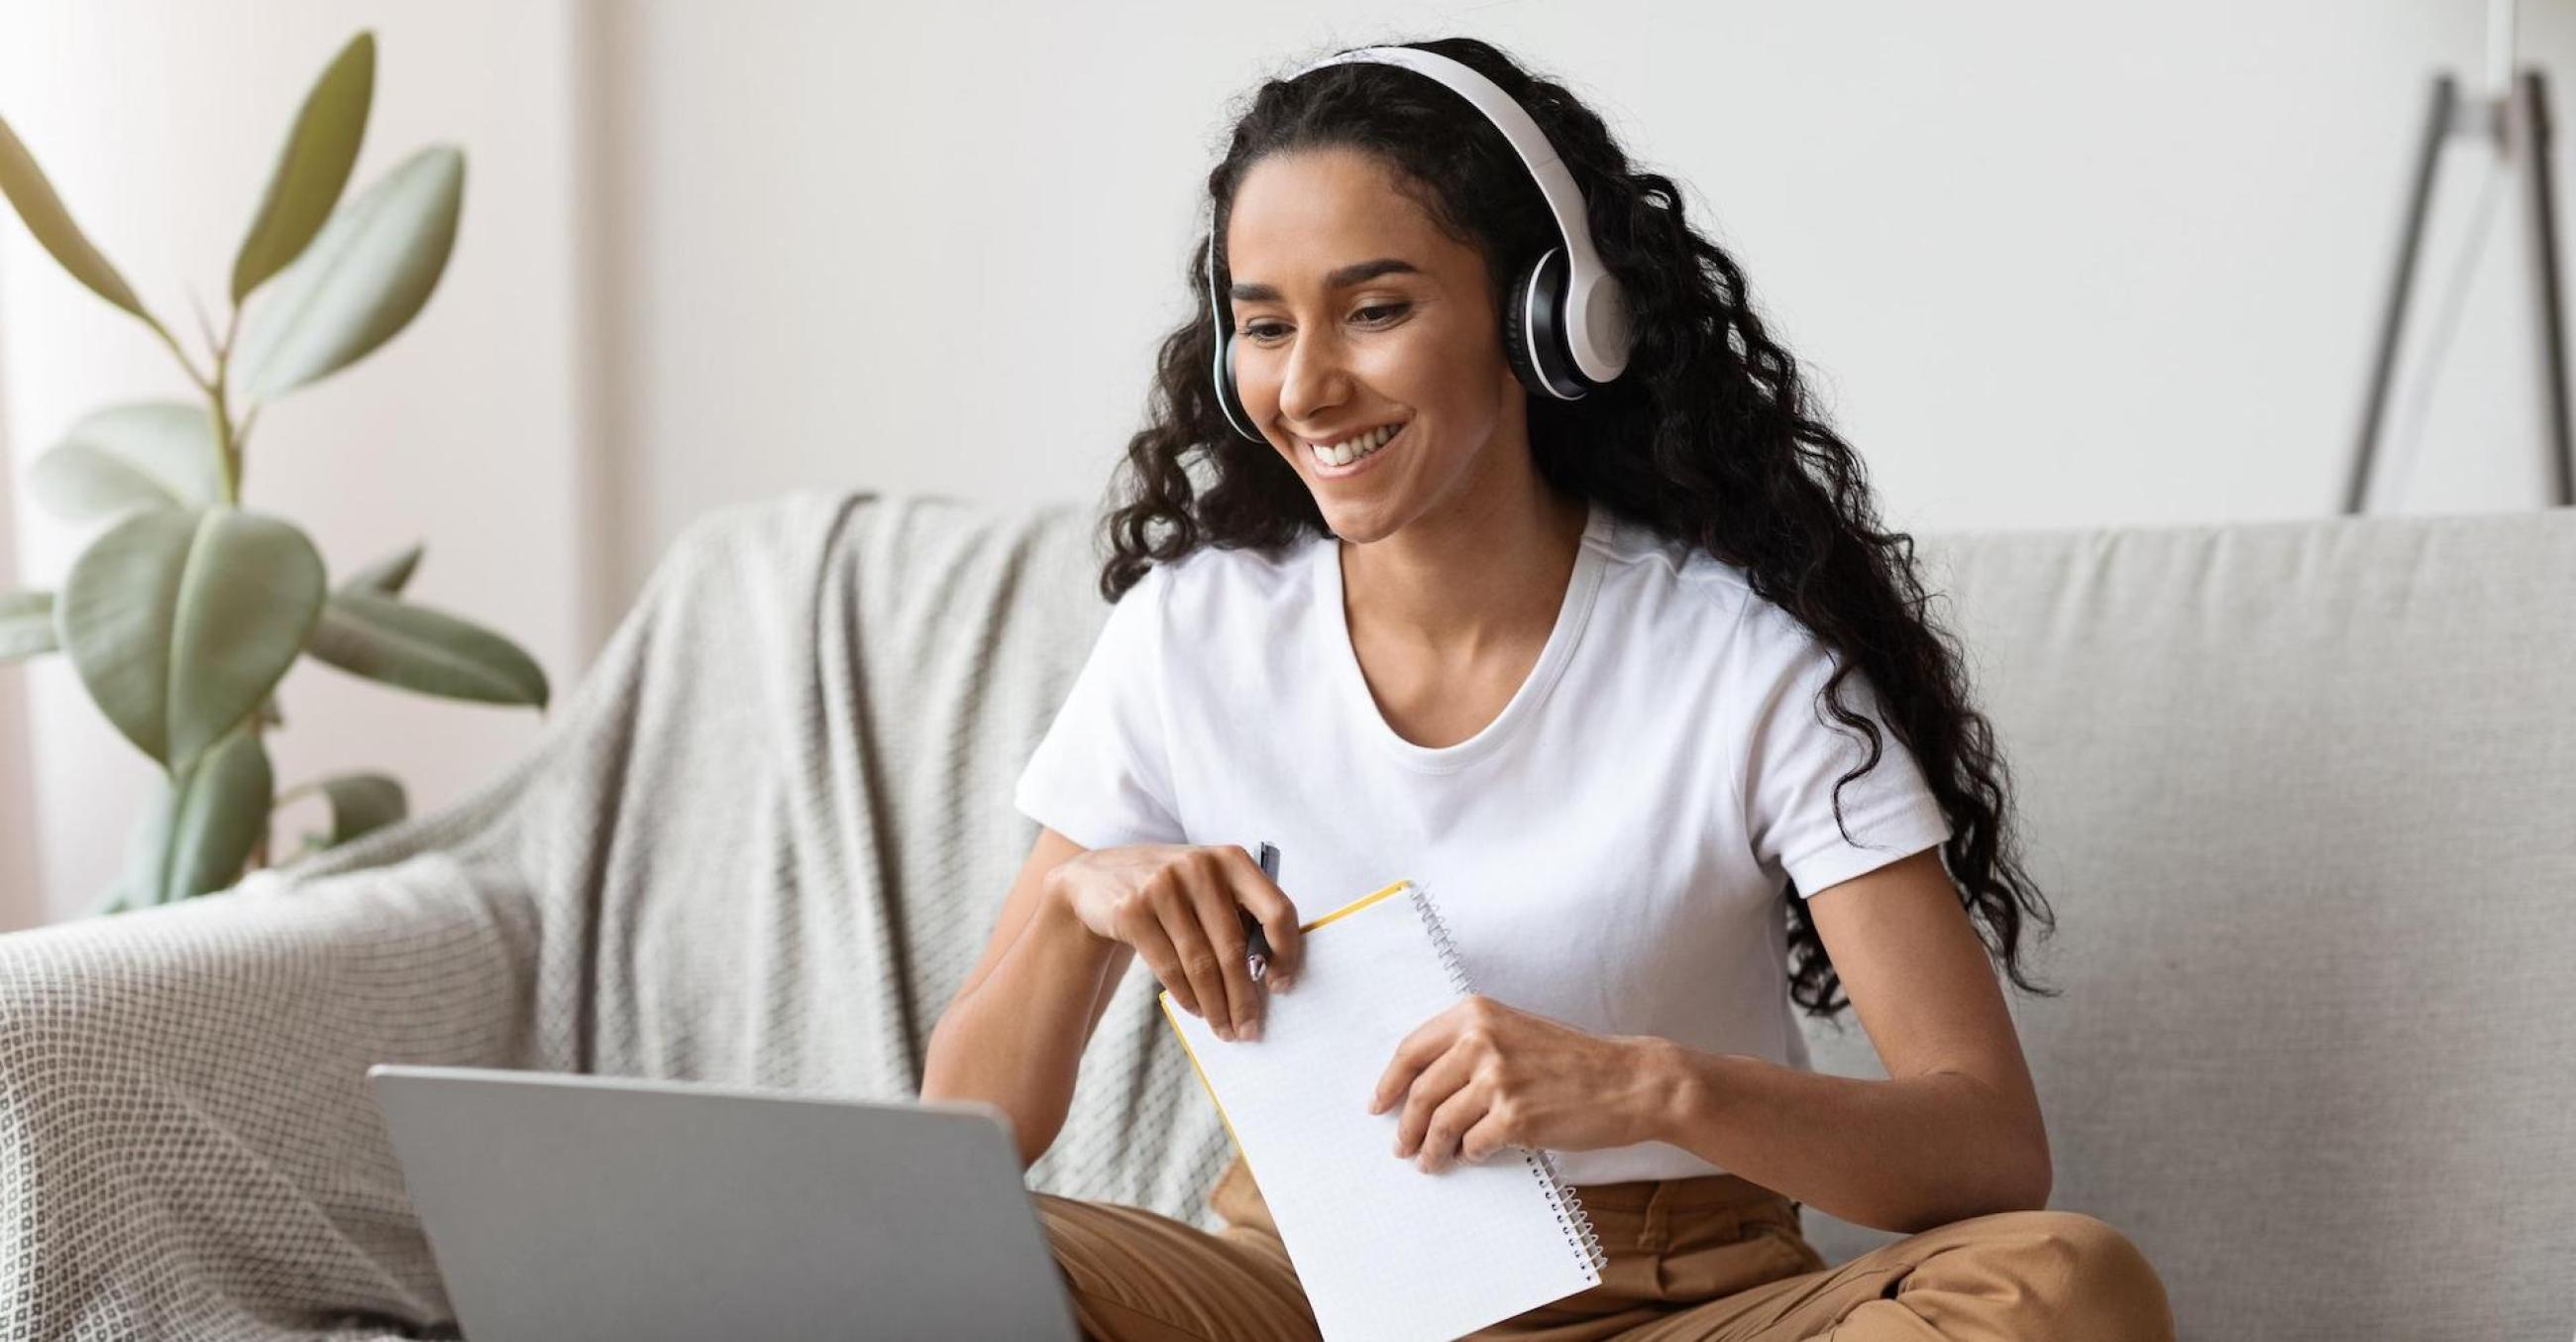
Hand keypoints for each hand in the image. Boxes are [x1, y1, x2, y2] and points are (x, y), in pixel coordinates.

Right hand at [1049, 843, 1302, 1042]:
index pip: (1277, 910)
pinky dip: (1187, 996)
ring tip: (1225, 1029)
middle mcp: (1200, 867)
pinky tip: (1196, 1011)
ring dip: (1216, 1006)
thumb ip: (1239, 914)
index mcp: (1232, 859)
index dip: (1286, 953)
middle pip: (1234, 948)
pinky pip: (1169, 967)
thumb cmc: (1171, 889)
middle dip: (1244, 998)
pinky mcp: (1133, 910)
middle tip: (1250, 1030)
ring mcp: (1163, 887)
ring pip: (1200, 964)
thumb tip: (1267, 977)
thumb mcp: (1207, 884)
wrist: (1096, 877)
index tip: (1281, 986)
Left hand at [1368, 995, 1674, 1173]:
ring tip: (1430, 1162)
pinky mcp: (1515, 1117)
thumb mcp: (1516, 1031)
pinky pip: (1473, 1144)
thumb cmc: (1574, 1060)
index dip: (1389, 1083)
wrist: (1628, 1080)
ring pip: (1441, 1123)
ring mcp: (1497, 1079)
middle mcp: (1481, 1040)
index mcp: (1477, 1013)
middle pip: (1420, 1092)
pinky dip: (1470, 1154)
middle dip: (1405, 1126)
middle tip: (1401, 1147)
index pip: (1412, 1050)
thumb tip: (1422, 1085)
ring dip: (1430, 1150)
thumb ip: (1471, 1046)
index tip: (1378, 1105)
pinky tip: (1474, 1156)